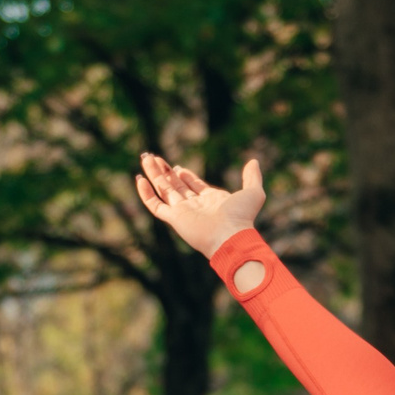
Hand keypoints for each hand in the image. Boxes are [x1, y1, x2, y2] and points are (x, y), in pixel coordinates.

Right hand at [135, 153, 264, 258]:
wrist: (231, 237)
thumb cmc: (242, 218)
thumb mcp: (253, 192)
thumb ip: (252, 177)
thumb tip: (253, 161)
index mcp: (211, 200)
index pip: (193, 186)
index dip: (185, 175)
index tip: (178, 167)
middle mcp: (195, 206)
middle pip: (176, 186)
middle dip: (165, 172)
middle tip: (153, 157)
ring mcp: (183, 212)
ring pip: (164, 190)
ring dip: (154, 174)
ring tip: (145, 158)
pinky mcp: (174, 218)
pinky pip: (155, 205)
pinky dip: (146, 193)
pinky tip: (140, 179)